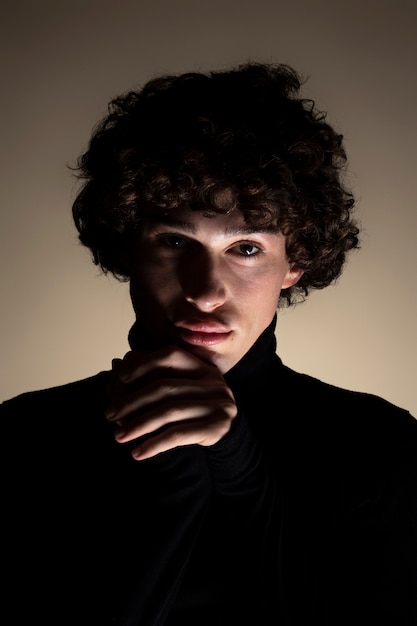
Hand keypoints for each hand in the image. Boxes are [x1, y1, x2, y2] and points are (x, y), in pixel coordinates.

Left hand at [105, 346, 237, 459]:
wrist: (228, 434)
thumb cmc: (194, 408)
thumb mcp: (177, 388)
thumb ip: (150, 376)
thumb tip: (117, 364)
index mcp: (201, 366)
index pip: (169, 355)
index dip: (143, 363)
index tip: (120, 377)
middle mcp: (212, 382)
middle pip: (164, 387)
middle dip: (132, 401)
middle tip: (109, 414)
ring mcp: (218, 404)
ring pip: (169, 412)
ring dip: (138, 425)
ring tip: (118, 436)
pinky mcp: (216, 427)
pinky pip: (178, 434)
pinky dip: (154, 444)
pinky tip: (138, 453)